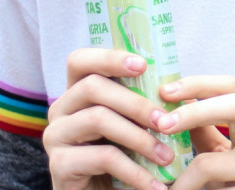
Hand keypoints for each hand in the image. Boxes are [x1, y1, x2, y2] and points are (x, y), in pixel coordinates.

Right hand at [44, 50, 234, 189]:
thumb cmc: (124, 157)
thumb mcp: (134, 126)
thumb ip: (145, 103)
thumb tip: (180, 87)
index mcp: (77, 93)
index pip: (81, 60)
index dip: (110, 57)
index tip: (143, 65)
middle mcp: (60, 109)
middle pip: (93, 87)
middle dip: (137, 103)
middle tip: (167, 122)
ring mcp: (55, 136)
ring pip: (98, 119)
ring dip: (140, 138)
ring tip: (167, 157)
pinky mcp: (58, 165)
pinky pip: (102, 157)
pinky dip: (134, 171)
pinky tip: (154, 185)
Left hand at [156, 75, 234, 189]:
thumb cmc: (232, 187)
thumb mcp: (217, 156)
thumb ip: (201, 131)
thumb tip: (169, 101)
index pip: (231, 87)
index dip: (197, 83)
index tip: (164, 91)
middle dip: (193, 112)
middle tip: (161, 125)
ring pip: (207, 164)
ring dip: (179, 182)